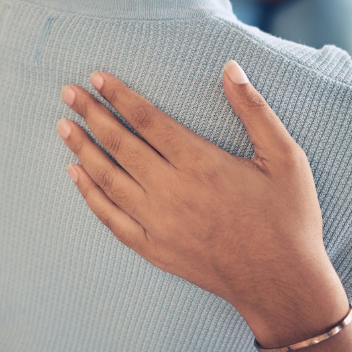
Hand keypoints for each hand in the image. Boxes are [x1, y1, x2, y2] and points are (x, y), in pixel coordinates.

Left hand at [56, 62, 348, 348]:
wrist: (281, 283)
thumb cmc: (288, 217)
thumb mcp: (285, 158)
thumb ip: (254, 110)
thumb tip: (231, 68)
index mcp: (200, 162)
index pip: (146, 119)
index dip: (119, 96)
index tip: (97, 78)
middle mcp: (171, 189)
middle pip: (119, 143)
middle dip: (91, 114)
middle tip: (67, 93)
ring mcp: (157, 221)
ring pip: (108, 178)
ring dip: (82, 149)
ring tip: (63, 126)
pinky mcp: (152, 247)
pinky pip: (110, 217)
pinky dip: (89, 194)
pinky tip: (75, 174)